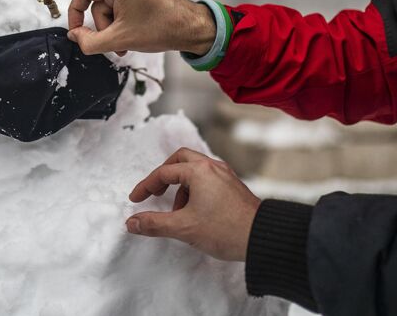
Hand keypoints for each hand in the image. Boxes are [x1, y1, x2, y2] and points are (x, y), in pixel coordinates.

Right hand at [67, 0, 215, 55]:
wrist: (193, 27)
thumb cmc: (160, 31)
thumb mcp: (119, 40)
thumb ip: (90, 41)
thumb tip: (73, 35)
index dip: (75, 13)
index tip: (76, 31)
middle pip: (100, 1)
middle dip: (105, 25)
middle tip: (116, 44)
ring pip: (111, 2)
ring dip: (114, 23)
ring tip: (127, 40)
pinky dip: (123, 16)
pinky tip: (133, 29)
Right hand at [126, 147, 260, 261]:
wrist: (264, 238)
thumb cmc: (227, 230)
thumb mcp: (184, 227)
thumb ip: (155, 224)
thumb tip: (133, 223)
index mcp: (199, 171)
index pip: (163, 172)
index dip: (145, 186)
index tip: (136, 199)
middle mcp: (213, 167)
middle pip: (180, 159)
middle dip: (164, 174)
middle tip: (155, 191)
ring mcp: (225, 175)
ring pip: (195, 169)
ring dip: (180, 185)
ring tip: (178, 211)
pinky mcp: (233, 186)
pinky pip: (208, 178)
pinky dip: (195, 189)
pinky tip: (195, 211)